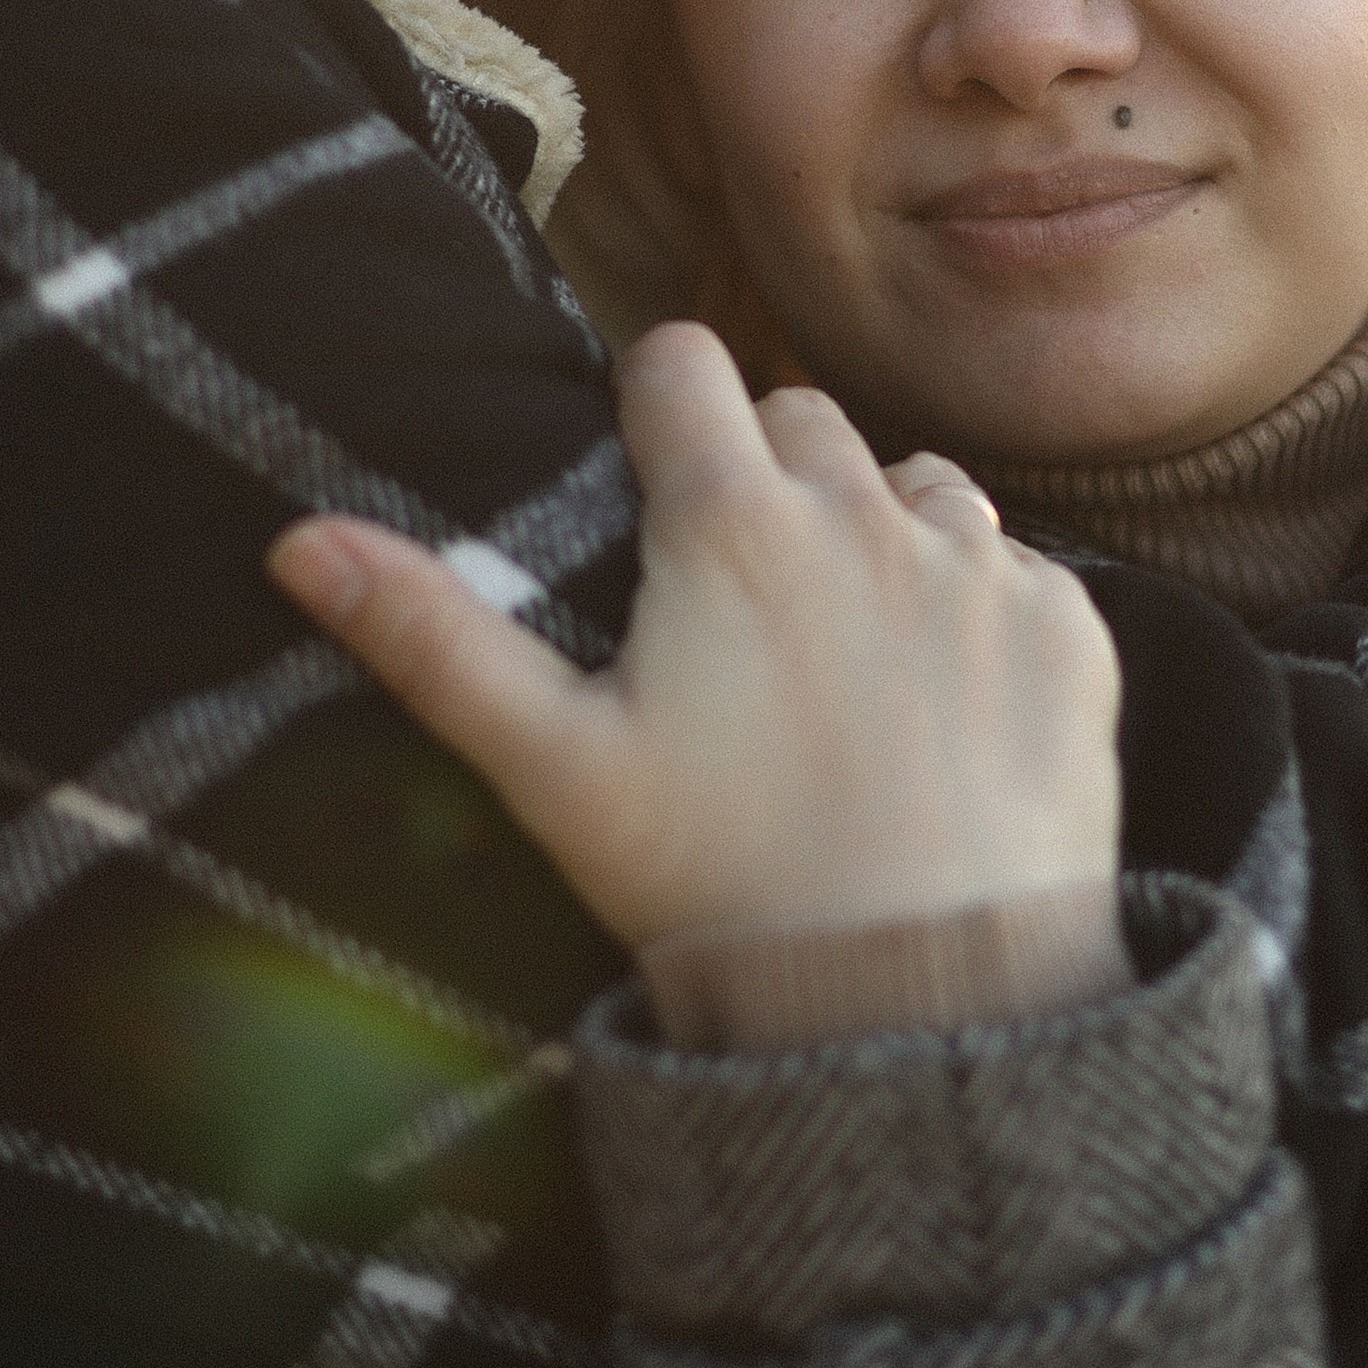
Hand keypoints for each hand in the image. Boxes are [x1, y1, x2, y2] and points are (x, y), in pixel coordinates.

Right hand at [266, 321, 1123, 955]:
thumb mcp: (552, 768)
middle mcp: (866, 512)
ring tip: (841, 653)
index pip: (680, 361)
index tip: (646, 466)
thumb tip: (296, 538)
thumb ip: (429, 638)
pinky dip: (977, 612)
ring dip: (877, 530)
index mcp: (731, 522)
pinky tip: (940, 709)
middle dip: (762, 472)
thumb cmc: (718, 888)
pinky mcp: (1072, 631)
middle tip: (735, 599)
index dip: (654, 402)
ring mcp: (983, 567)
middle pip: (800, 415)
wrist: (926, 1006)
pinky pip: (1016, 568)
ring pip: (915, 481)